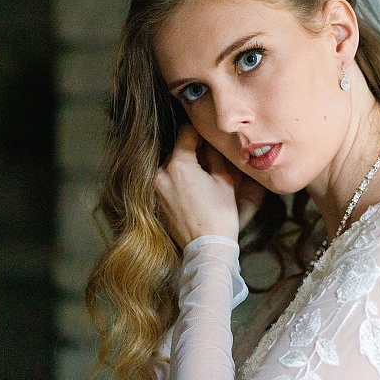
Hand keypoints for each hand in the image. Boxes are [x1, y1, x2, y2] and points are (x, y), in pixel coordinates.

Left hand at [155, 124, 262, 248]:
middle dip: (194, 150)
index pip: (186, 133)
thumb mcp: (224, 180)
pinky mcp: (156, 200)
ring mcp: (156, 187)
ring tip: (204, 174)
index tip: (209, 132)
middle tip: (211, 156)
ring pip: (172, 165)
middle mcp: (161, 173)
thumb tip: (209, 141)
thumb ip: (214, 155)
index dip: (200, 130)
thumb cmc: (219, 215)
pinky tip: (195, 188)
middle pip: (177, 149)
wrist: (206, 248)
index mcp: (178, 164)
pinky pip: (167, 180)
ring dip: (186, 165)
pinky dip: (179, 179)